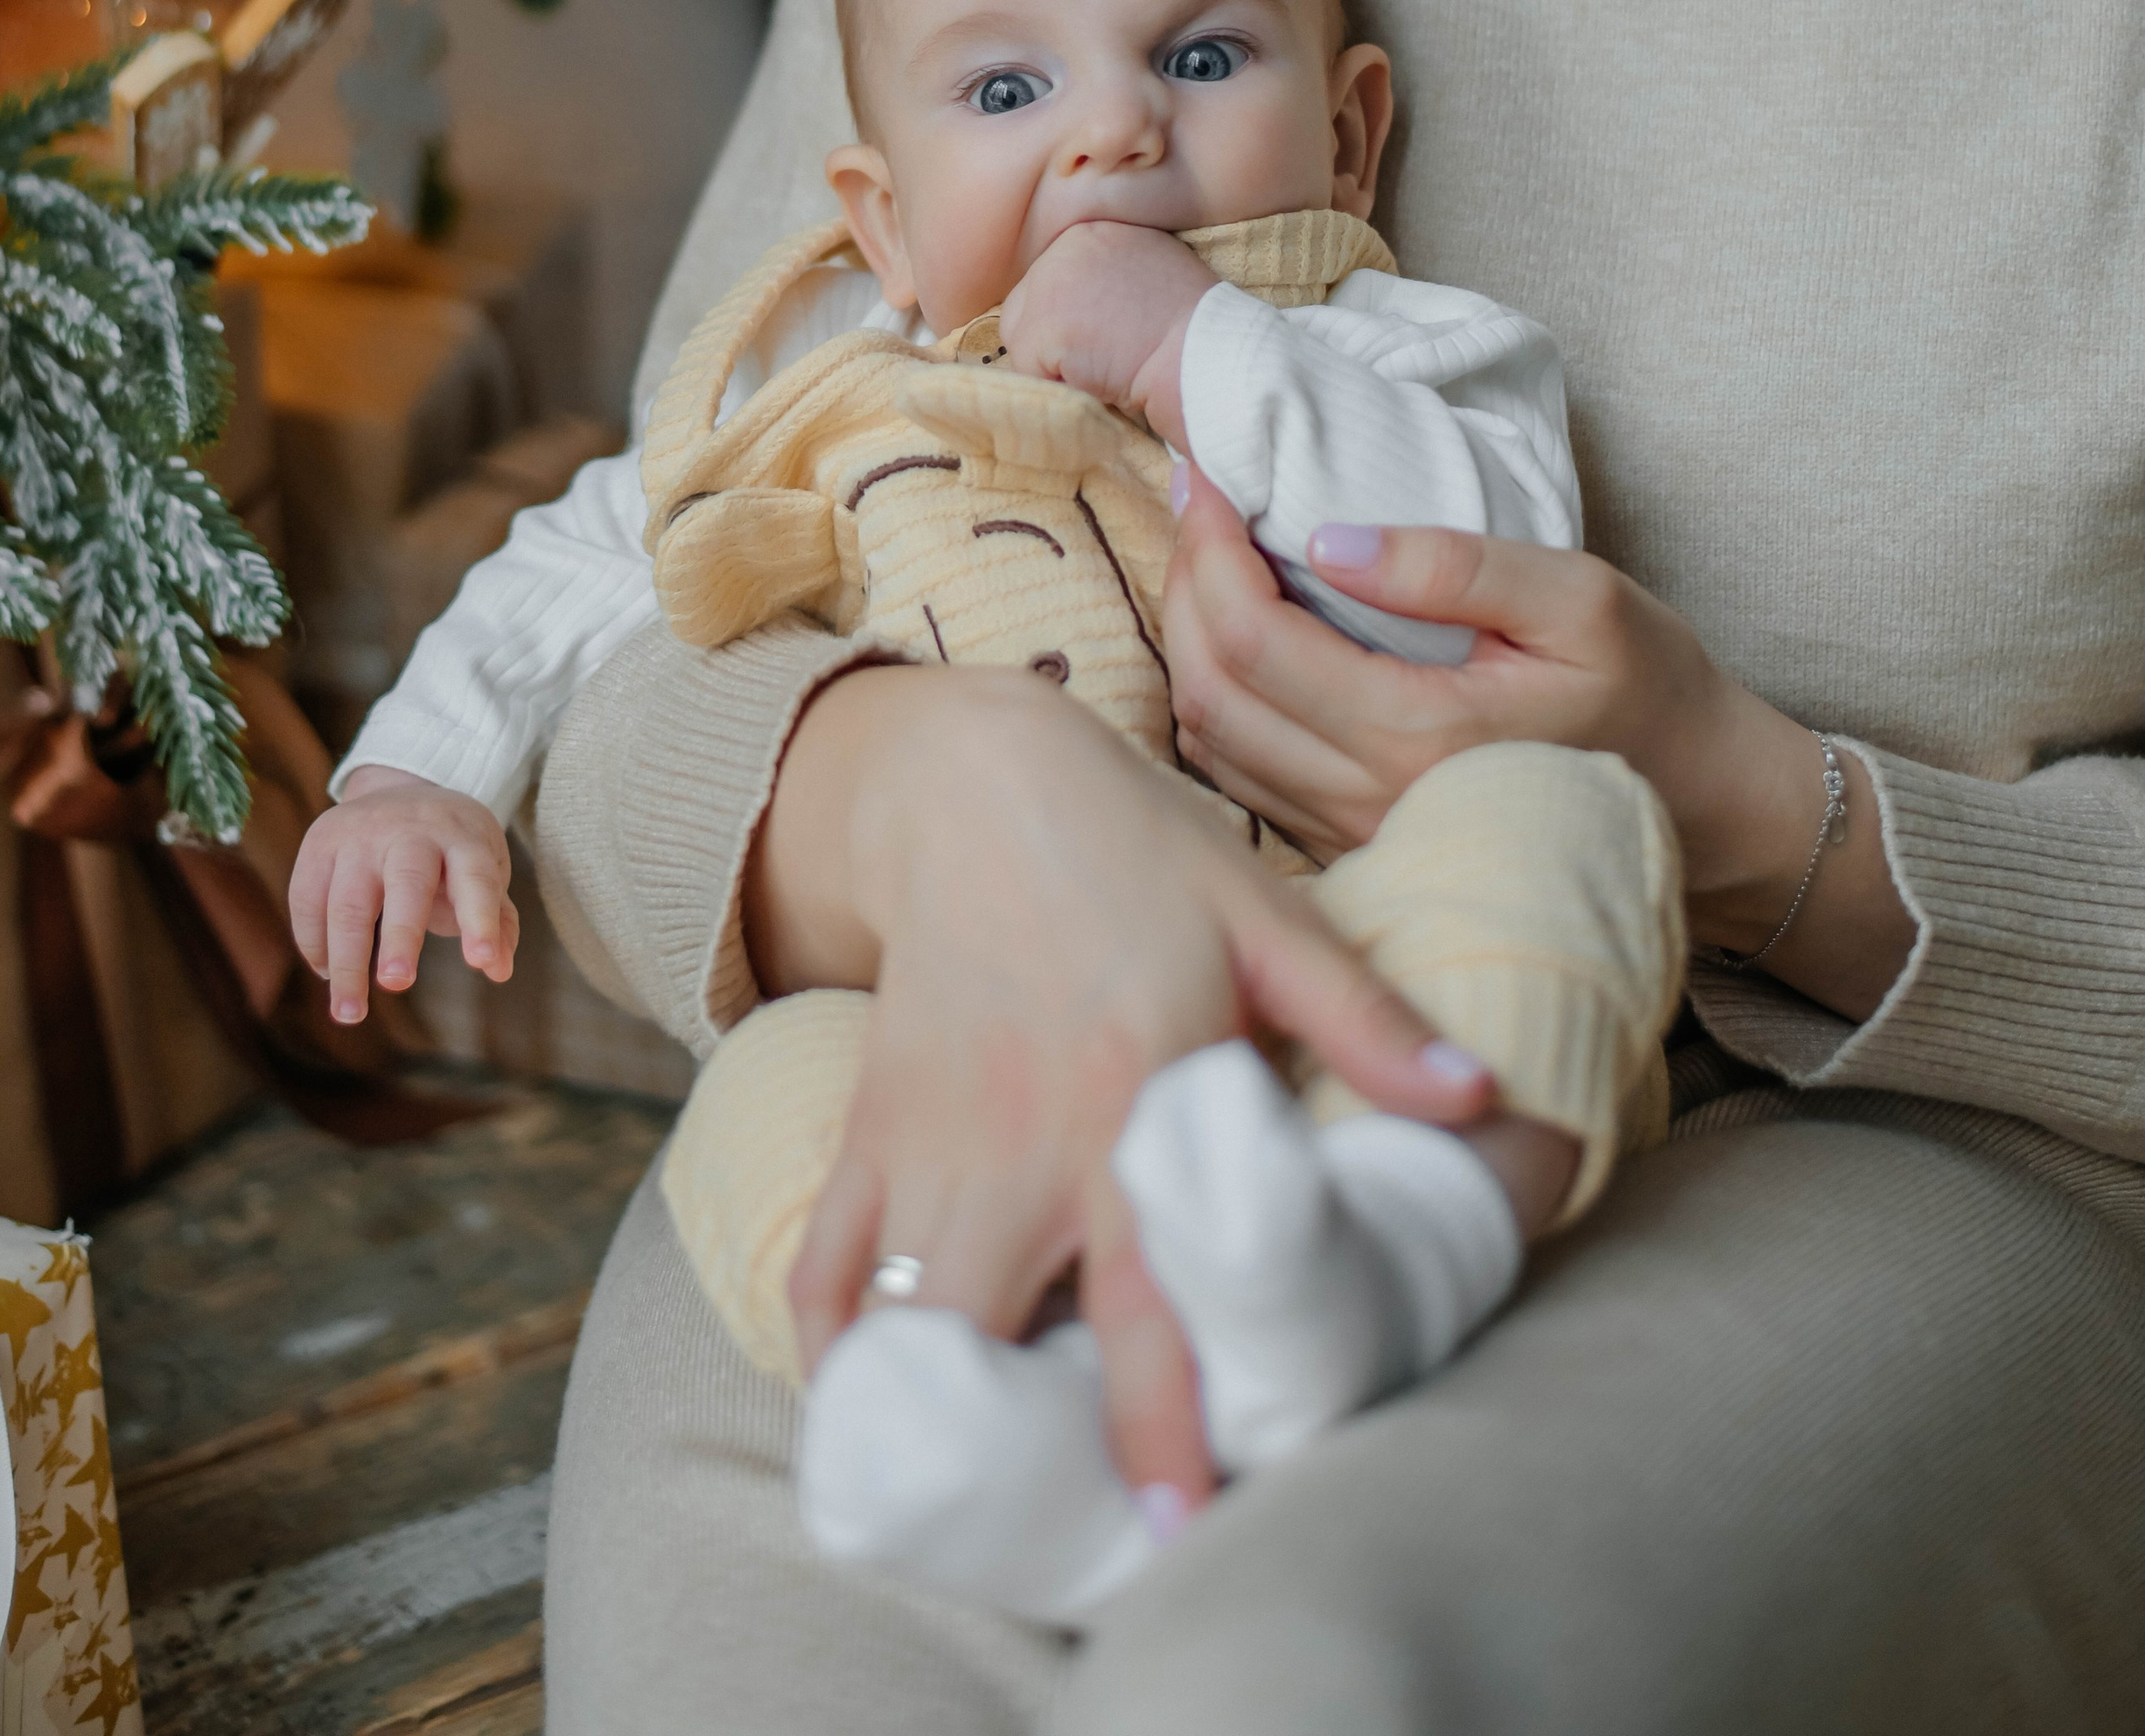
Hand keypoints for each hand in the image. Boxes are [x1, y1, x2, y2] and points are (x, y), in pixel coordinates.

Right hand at [289, 762, 518, 1024]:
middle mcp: (411, 831)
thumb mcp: (483, 870)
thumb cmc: (449, 849)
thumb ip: (495, 920)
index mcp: (462, 838)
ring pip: (347, 901)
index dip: (481, 919)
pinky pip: (307, 899)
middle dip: (402, 935)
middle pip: (406, 884)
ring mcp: (360, 834)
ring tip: (349, 1014)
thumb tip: (500, 971)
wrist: (400, 789)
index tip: (483, 962)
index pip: (476, 878)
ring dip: (346, 961)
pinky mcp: (320, 842)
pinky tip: (327, 974)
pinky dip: (315, 943)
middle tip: (398, 983)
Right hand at [753, 664, 1494, 1502]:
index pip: (1140, 1295)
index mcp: (1130, 1095)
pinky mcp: (870, 1125)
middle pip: (1001, 1334)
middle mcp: (1020, 1139)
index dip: (1157, 1420)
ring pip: (905, 1320)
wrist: (971, 777)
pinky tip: (870, 1407)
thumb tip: (1480, 1097)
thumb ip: (1363, 1018)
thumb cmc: (1135, 847)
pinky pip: (830, 1268)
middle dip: (1023, 1450)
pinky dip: (838, 1349)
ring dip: (934, 1414)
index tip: (1178, 1521)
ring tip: (973, 1496)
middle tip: (1073, 1534)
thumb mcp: (1265, 915)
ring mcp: (929, 1139)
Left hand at [998, 221, 1213, 441]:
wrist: (1207, 353)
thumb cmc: (1193, 324)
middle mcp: (1064, 247)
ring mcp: (1050, 285)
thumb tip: (1079, 304)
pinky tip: (1100, 380)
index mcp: (1091, 231)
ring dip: (1054, 365)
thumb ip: (1107, 273)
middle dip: (1055, 340)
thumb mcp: (1150, 268)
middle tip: (1105, 356)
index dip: (1073, 318)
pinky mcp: (1045, 328)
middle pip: (1025, 307)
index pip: (1050, 281)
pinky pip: (1029, 372)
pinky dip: (1058, 387)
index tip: (1108, 335)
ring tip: (1105, 367)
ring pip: (1022, 341)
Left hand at [1162, 479, 1912, 1014]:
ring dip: (1189, 641)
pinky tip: (1235, 632)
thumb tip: (1327, 537)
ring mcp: (1357, 835)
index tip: (1208, 474)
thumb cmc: (1650, 688)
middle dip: (1184, 582)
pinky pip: (1241, 777)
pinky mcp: (1355, 844)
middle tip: (1197, 501)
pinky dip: (1216, 696)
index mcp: (1419, 736)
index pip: (1255, 639)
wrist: (1702, 807)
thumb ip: (1452, 566)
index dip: (1210, 547)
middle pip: (1213, 690)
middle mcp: (1369, 800)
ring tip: (1208, 554)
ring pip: (1210, 742)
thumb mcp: (1577, 598)